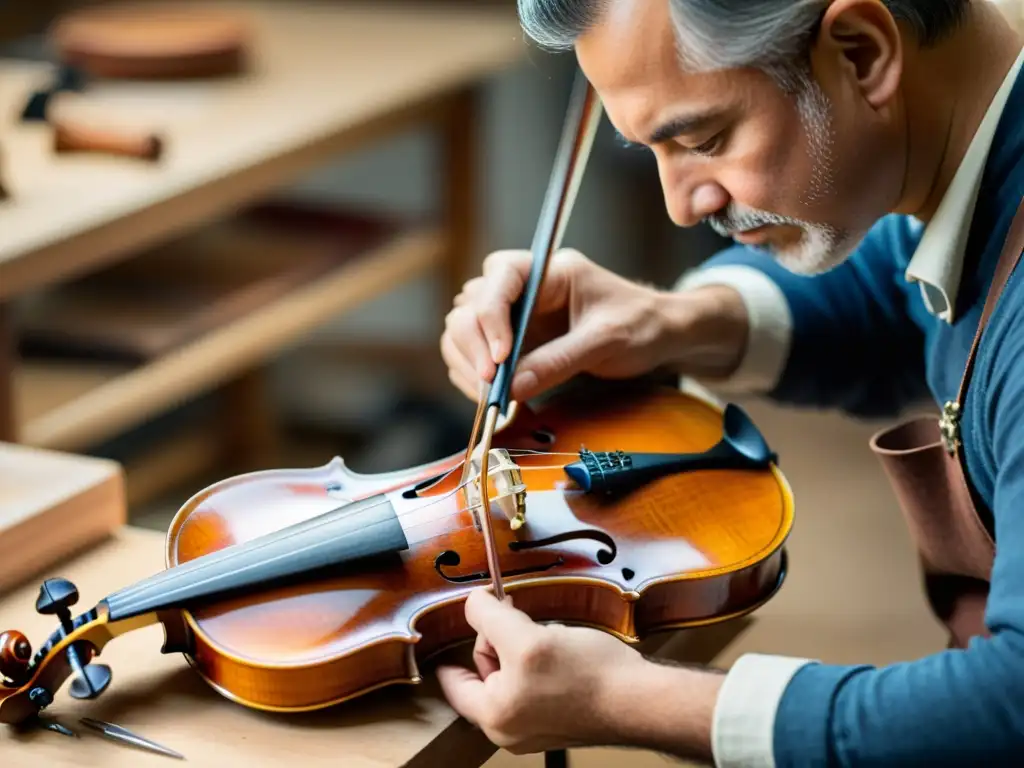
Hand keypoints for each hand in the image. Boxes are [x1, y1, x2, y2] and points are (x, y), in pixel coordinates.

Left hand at [435, 588, 649, 753]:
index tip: (456, 626)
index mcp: (493, 716)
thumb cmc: (587, 676)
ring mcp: (535, 727)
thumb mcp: (528, 637)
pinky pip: (534, 684)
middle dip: (499, 641)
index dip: (454, 649)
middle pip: (485, 673)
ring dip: (522, 648)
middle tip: (517, 618)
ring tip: (548, 637)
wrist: (641, 700)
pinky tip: (563, 650)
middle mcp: (509, 729)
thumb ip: (490, 618)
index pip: (454, 682)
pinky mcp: (558, 719)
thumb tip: (471, 601)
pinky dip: (541, 662)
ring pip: (512, 675)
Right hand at [441, 249, 674, 402]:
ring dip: (466, 362)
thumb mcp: (606, 341)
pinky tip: (493, 396)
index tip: (501, 358)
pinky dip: (472, 376)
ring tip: (490, 396)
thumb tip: (514, 386)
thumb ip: (560, 360)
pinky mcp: (513, 341)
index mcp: (549, 270)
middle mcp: (525, 287)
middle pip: (471, 304)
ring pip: (463, 329)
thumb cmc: (641, 325)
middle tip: (490, 384)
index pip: (501, 275)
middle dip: (473, 344)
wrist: (659, 335)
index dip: (491, 315)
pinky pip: (474, 354)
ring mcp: (515, 314)